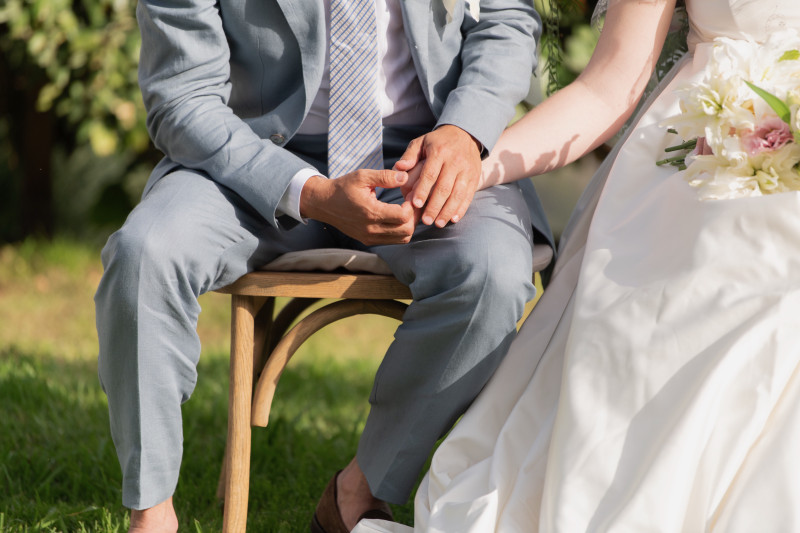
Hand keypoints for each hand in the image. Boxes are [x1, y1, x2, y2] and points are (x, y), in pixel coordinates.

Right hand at [299, 170, 417, 245]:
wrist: (324, 203)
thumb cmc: (343, 187)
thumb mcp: (363, 176)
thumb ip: (385, 177)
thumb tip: (405, 177)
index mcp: (371, 212)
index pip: (403, 216)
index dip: (412, 205)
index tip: (409, 194)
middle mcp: (371, 229)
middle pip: (406, 231)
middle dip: (413, 216)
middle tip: (412, 203)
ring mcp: (370, 237)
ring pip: (402, 239)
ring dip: (408, 225)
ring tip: (405, 210)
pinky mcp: (368, 240)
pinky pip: (392, 240)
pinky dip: (400, 231)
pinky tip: (397, 217)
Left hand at [394, 125, 481, 226]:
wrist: (465, 134)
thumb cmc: (437, 142)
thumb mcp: (421, 142)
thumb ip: (409, 155)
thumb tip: (399, 168)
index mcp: (439, 151)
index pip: (430, 174)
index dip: (423, 190)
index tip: (415, 204)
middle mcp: (455, 161)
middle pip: (444, 187)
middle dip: (435, 206)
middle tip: (426, 221)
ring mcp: (467, 170)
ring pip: (458, 194)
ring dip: (448, 211)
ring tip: (437, 224)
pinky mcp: (475, 177)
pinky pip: (469, 195)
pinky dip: (461, 209)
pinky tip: (453, 219)